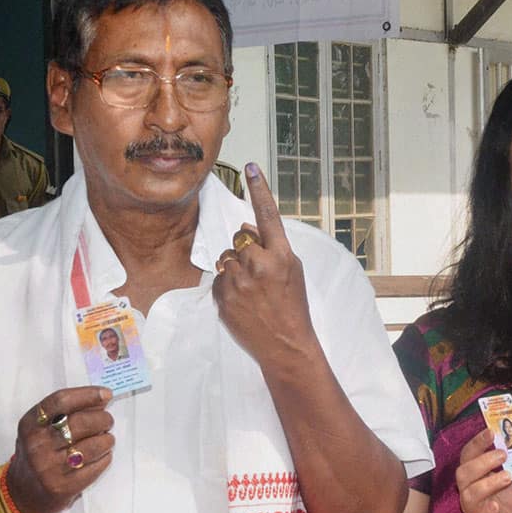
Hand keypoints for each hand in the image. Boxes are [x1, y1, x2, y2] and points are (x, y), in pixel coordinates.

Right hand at [6, 387, 114, 512]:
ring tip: (106, 439)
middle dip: (103, 419)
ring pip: (93, 445)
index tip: (106, 394)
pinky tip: (101, 456)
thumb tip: (102, 398)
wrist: (22, 493)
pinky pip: (97, 466)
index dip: (88, 395)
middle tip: (107, 421)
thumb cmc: (38, 452)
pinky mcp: (64, 486)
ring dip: (107, 439)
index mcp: (30, 425)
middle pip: (81, 422)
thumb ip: (66, 412)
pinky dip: (105, 457)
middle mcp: (37, 445)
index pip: (61, 401)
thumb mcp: (40, 428)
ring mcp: (50, 468)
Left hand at [212, 163, 319, 368]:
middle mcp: (259, 264)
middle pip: (239, 237)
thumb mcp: (293, 271)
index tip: (250, 167)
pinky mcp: (222, 296)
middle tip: (259, 272)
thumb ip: (273, 247)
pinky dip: (227, 286)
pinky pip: (217, 279)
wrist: (285, 345)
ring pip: (225, 257)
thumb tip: (246, 228)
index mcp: (281, 255)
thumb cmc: (293, 306)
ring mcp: (238, 281)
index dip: (259, 189)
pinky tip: (243, 301)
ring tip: (251, 289)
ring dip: (234, 268)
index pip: (267, 215)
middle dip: (245, 249)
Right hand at [457, 428, 511, 512]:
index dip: (478, 442)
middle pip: (464, 472)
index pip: (469, 454)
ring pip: (470, 493)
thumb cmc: (504, 503)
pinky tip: (496, 505)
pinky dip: (486, 510)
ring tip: (508, 476)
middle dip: (482, 461)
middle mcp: (468, 489)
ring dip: (488, 482)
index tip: (491, 431)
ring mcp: (471, 508)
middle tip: (503, 454)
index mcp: (474, 474)